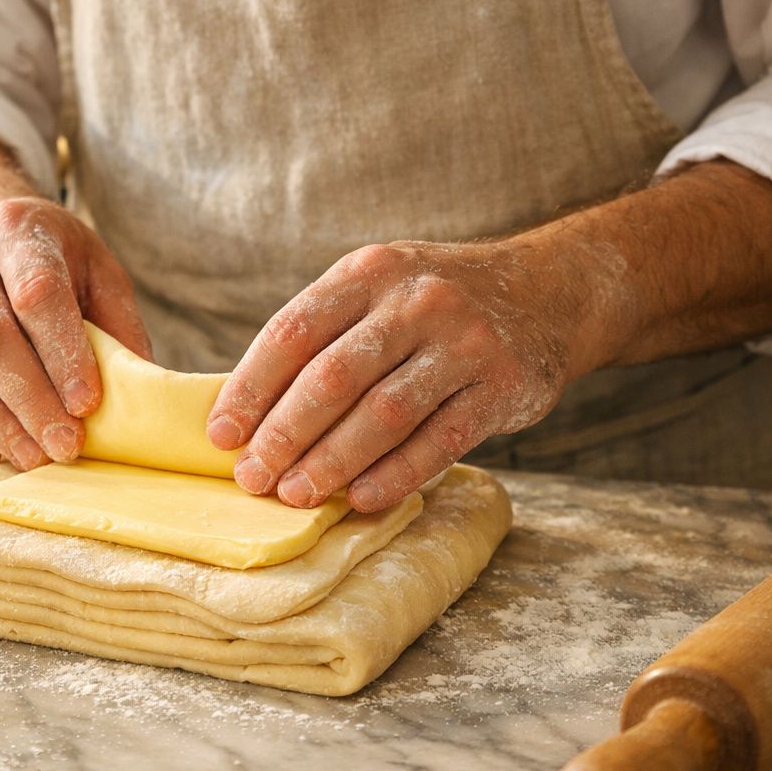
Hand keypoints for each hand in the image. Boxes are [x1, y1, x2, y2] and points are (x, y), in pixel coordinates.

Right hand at [0, 196, 151, 468]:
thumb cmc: (53, 265)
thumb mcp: (96, 274)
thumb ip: (118, 327)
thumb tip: (140, 398)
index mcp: (16, 229)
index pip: (37, 293)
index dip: (62, 353)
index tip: (87, 405)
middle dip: (29, 401)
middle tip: (65, 447)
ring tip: (33, 457)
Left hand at [206, 238, 605, 511]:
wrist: (550, 290)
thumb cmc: (435, 304)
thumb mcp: (380, 288)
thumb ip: (326, 336)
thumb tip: (250, 414)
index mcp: (369, 272)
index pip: (292, 332)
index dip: (250, 388)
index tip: (221, 435)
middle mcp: (416, 300)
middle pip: (333, 376)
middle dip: (284, 434)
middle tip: (252, 478)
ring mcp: (464, 342)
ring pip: (384, 413)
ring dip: (332, 461)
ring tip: (295, 495)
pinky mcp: (504, 384)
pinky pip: (440, 440)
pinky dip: (396, 475)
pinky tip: (361, 498)